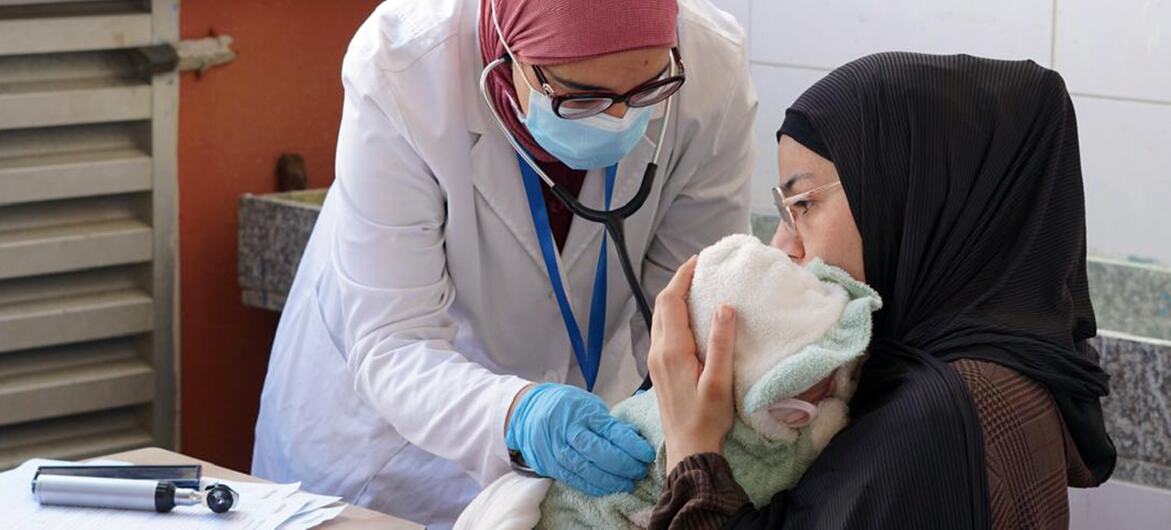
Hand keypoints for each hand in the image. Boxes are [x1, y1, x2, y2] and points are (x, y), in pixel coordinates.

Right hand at [505, 383, 655, 495]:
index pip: (611, 431)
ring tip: (627, 483)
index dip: (632, 445)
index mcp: (582, 412)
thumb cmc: (565, 406)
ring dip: (611, 481)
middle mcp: (568, 431)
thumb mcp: (588, 405)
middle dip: (624, 465)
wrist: (527, 411)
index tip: (646, 454)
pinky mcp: (549, 465)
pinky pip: (574, 480)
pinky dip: (593, 486)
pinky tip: (607, 488)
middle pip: (599, 453)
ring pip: (587, 470)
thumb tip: (634, 440)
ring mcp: (556, 449)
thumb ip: (608, 423)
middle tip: (639, 471)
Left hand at [648, 256, 737, 472]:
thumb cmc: (707, 418)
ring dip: (675, 298)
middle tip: (702, 269)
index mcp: (671, 350)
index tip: (699, 260)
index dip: (683, 276)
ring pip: (661, 318)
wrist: (688, 448)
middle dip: (679, 283)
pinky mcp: (659, 369)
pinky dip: (675, 314)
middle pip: (663, 305)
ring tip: (699, 287)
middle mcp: (658, 351)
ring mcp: (656, 360)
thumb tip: (724, 307)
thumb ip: (721, 343)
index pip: (671, 301)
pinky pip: (663, 331)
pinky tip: (693, 317)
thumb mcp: (719, 381)